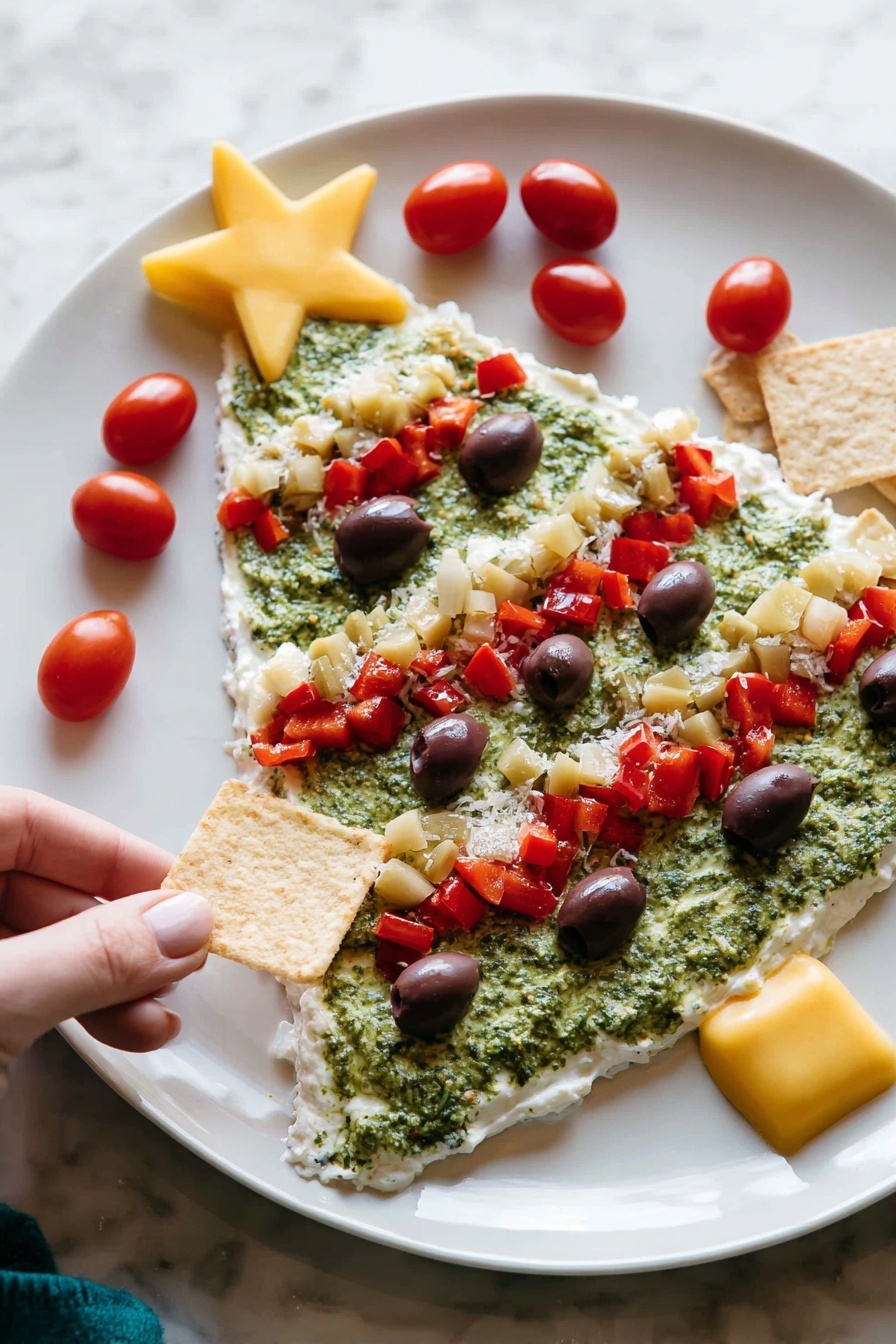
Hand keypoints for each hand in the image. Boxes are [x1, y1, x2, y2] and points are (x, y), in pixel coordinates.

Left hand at [0, 787, 212, 1063]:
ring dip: (113, 975)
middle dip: (121, 925)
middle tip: (181, 952)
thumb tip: (182, 921)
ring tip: (161, 1005)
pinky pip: (31, 990)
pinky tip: (131, 1029)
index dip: (107, 849)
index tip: (179, 887)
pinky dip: (83, 1008)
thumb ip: (89, 955)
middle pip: (41, 882)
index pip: (26, 820)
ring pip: (43, 942)